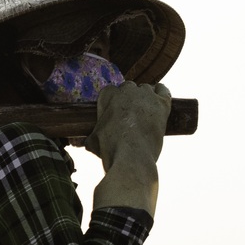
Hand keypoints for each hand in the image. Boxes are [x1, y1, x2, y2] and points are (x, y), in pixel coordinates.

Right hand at [88, 80, 169, 218]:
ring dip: (144, 97)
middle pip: (128, 87)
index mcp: (108, 96)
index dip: (111, 102)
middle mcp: (127, 91)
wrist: (131, 156)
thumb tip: (81, 141)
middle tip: (128, 114)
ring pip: (145, 89)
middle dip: (128, 98)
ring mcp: (146, 95)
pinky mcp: (162, 103)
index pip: (109, 91)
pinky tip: (158, 100)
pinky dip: (161, 93)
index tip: (113, 112)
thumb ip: (89, 137)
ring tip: (143, 112)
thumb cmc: (110, 149)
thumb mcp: (93, 142)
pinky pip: (163, 90)